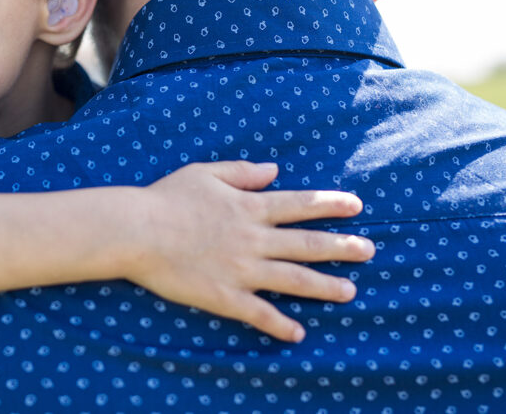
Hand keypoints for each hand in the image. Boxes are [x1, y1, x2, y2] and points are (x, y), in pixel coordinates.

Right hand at [123, 161, 373, 341]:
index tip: (356, 206)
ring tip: (350, 291)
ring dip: (325, 287)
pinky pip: (259, 314)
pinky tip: (299, 333)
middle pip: (307, 244)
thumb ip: (242, 172)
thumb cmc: (166, 198)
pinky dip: (280, 325)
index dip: (330, 205)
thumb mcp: (204, 173)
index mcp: (249, 208)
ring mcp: (241, 270)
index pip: (300, 205)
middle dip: (342, 247)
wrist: (136, 231)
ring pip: (294, 280)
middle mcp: (253, 239)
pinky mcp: (224, 296)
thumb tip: (274, 171)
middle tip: (370, 250)